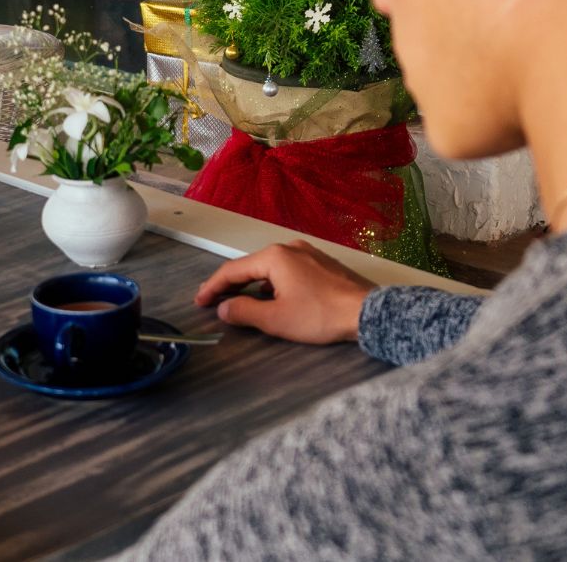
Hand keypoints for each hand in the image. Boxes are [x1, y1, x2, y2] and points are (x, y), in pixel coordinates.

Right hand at [194, 239, 375, 344]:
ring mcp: (308, 253)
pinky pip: (288, 269)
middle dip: (231, 284)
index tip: (200, 301)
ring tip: (240, 299)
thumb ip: (244, 312)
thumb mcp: (276, 319)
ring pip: (270, 267)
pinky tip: (272, 296)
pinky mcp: (322, 263)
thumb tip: (224, 308)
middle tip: (213, 299)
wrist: (367, 312)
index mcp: (274, 257)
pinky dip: (272, 282)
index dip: (213, 287)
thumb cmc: (320, 315)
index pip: (233, 270)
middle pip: (251, 265)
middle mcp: (290, 248)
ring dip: (252, 284)